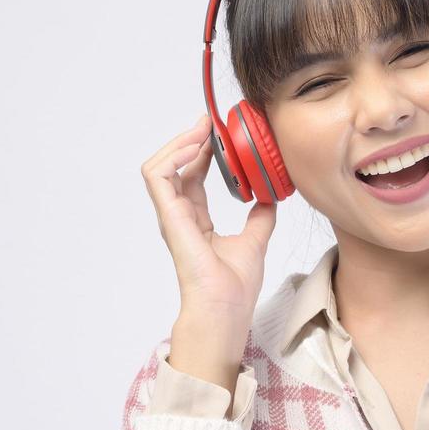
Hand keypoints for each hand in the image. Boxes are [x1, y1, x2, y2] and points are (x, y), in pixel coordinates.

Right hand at [141, 112, 277, 330]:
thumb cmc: (234, 286)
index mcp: (196, 221)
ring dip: (180, 143)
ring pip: (160, 166)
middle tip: (211, 122)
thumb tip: (270, 197)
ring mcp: (171, 215)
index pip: (193, 177)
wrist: (225, 307)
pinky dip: (174, 155)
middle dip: (191, 140)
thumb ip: (260, 217)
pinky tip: (196, 146)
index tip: (219, 134)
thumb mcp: (255, 240)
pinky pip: (158, 175)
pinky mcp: (169, 215)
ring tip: (203, 129)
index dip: (204, 153)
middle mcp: (180, 216)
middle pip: (176, 167)